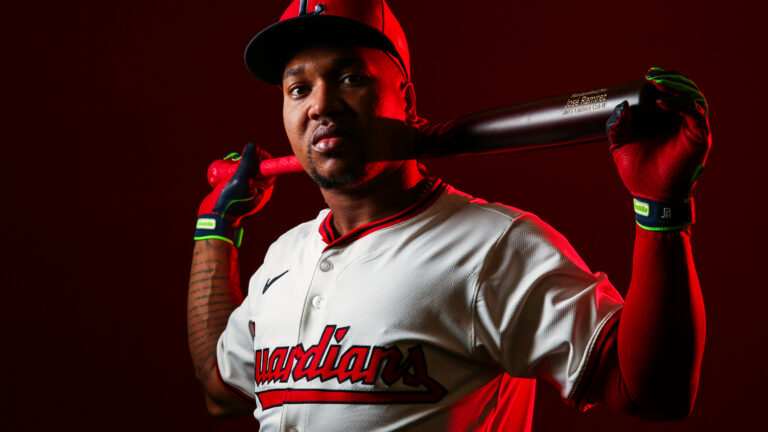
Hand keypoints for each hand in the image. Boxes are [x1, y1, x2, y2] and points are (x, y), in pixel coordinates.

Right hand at [194, 143, 274, 245]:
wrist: (214, 218)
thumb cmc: (229, 201)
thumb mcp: (239, 179)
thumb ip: (248, 164)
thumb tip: (254, 146)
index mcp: (263, 188)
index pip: (268, 167)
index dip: (260, 156)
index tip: (249, 153)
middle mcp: (256, 188)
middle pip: (255, 166)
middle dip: (246, 160)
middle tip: (235, 160)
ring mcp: (245, 190)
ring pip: (244, 170)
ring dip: (236, 164)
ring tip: (227, 165)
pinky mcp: (234, 191)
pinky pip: (235, 176)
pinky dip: (230, 171)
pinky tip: (222, 171)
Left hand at [607, 67, 710, 202]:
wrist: (649, 196)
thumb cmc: (638, 173)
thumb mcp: (620, 145)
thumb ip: (617, 126)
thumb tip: (622, 105)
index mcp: (668, 121)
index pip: (672, 93)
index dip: (664, 80)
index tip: (647, 74)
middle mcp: (684, 122)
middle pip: (685, 90)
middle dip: (669, 78)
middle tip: (651, 74)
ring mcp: (694, 128)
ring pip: (692, 97)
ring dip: (675, 86)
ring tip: (656, 81)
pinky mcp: (699, 137)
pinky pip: (694, 113)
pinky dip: (679, 104)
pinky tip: (662, 101)